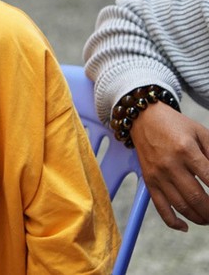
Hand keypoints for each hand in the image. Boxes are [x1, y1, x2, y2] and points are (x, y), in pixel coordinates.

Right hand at [131, 102, 208, 230]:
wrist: (143, 119)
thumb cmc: (176, 125)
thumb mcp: (201, 132)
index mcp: (186, 150)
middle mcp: (170, 165)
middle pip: (196, 198)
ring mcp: (158, 175)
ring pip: (181, 206)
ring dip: (200, 218)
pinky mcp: (149, 181)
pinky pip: (160, 207)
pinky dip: (173, 221)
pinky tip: (185, 227)